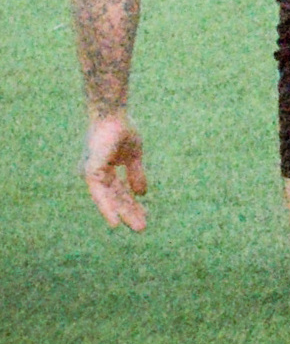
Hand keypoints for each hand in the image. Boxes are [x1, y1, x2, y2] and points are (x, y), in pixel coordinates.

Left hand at [81, 113, 148, 230]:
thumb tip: (142, 194)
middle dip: (130, 212)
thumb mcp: (134, 155)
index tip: (144, 219)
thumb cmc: (121, 130)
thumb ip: (136, 174)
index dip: (133, 205)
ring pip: (108, 199)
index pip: (122, 193)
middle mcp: (98, 176)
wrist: (112, 114)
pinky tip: (115, 220)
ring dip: (121, 213)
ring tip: (133, 227)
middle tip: (143, 229)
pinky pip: (100, 194)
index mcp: (107, 171)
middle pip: (116, 198)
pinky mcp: (91, 172)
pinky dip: (107, 207)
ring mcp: (93, 174)